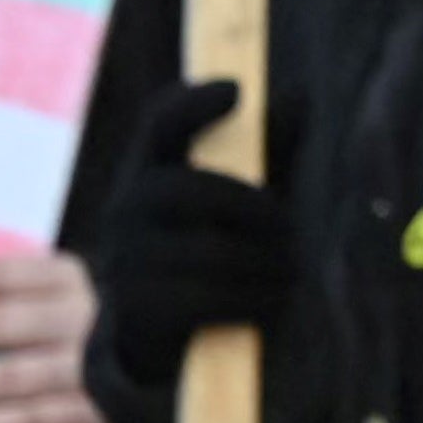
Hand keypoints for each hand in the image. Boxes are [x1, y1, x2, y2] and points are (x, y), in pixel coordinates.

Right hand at [92, 77, 290, 389]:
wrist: (162, 332)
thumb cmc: (212, 244)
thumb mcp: (240, 195)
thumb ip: (268, 150)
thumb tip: (301, 94)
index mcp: (150, 170)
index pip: (160, 123)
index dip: (193, 102)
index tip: (237, 90)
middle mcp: (124, 209)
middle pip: (186, 190)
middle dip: (249, 206)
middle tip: (290, 223)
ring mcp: (122, 260)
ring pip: (204, 252)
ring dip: (262, 261)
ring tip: (291, 269)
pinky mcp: (134, 309)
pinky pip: (202, 300)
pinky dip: (250, 299)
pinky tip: (275, 299)